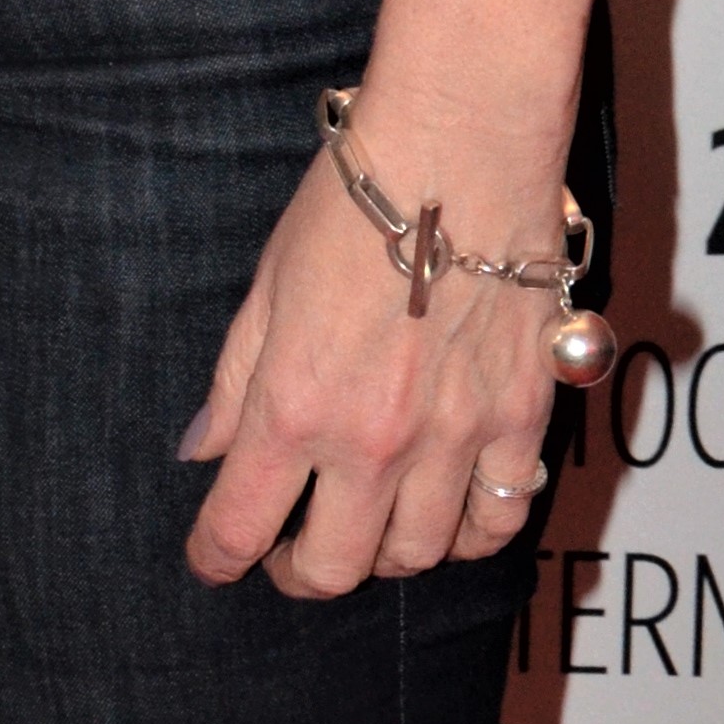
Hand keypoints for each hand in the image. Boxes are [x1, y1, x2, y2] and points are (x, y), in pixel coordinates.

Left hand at [179, 143, 555, 595]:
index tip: (211, 560)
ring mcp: (454, 439)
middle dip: (299, 572)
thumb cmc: (352, 204)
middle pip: (334, 568)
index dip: (216, 557)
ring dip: (381, 554)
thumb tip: (203, 448)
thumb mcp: (266, 287)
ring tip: (366, 525)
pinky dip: (468, 534)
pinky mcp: (520, 421)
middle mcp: (374, 440)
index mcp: (294, 405)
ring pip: (417, 556)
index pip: (240, 524)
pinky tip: (447, 512)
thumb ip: (234, 380)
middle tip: (289, 552)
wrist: (459, 151)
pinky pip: (497, 520)